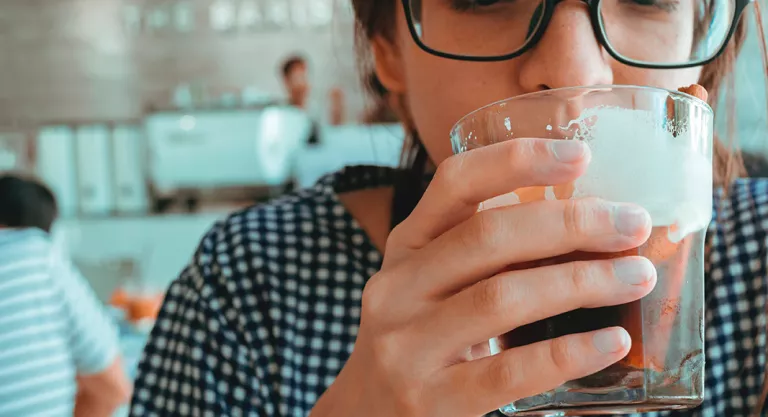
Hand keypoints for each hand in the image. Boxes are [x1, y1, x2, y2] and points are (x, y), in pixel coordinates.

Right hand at [310, 138, 655, 416]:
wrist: (368, 414)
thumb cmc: (421, 337)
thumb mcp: (431, 283)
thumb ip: (482, 253)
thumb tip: (590, 224)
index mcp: (406, 246)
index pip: (453, 183)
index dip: (516, 161)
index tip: (579, 155)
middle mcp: (398, 287)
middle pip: (488, 236)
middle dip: (571, 223)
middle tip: (633, 224)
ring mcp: (407, 344)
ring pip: (502, 296)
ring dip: (582, 281)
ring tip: (637, 276)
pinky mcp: (429, 399)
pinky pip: (510, 370)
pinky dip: (569, 352)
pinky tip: (612, 341)